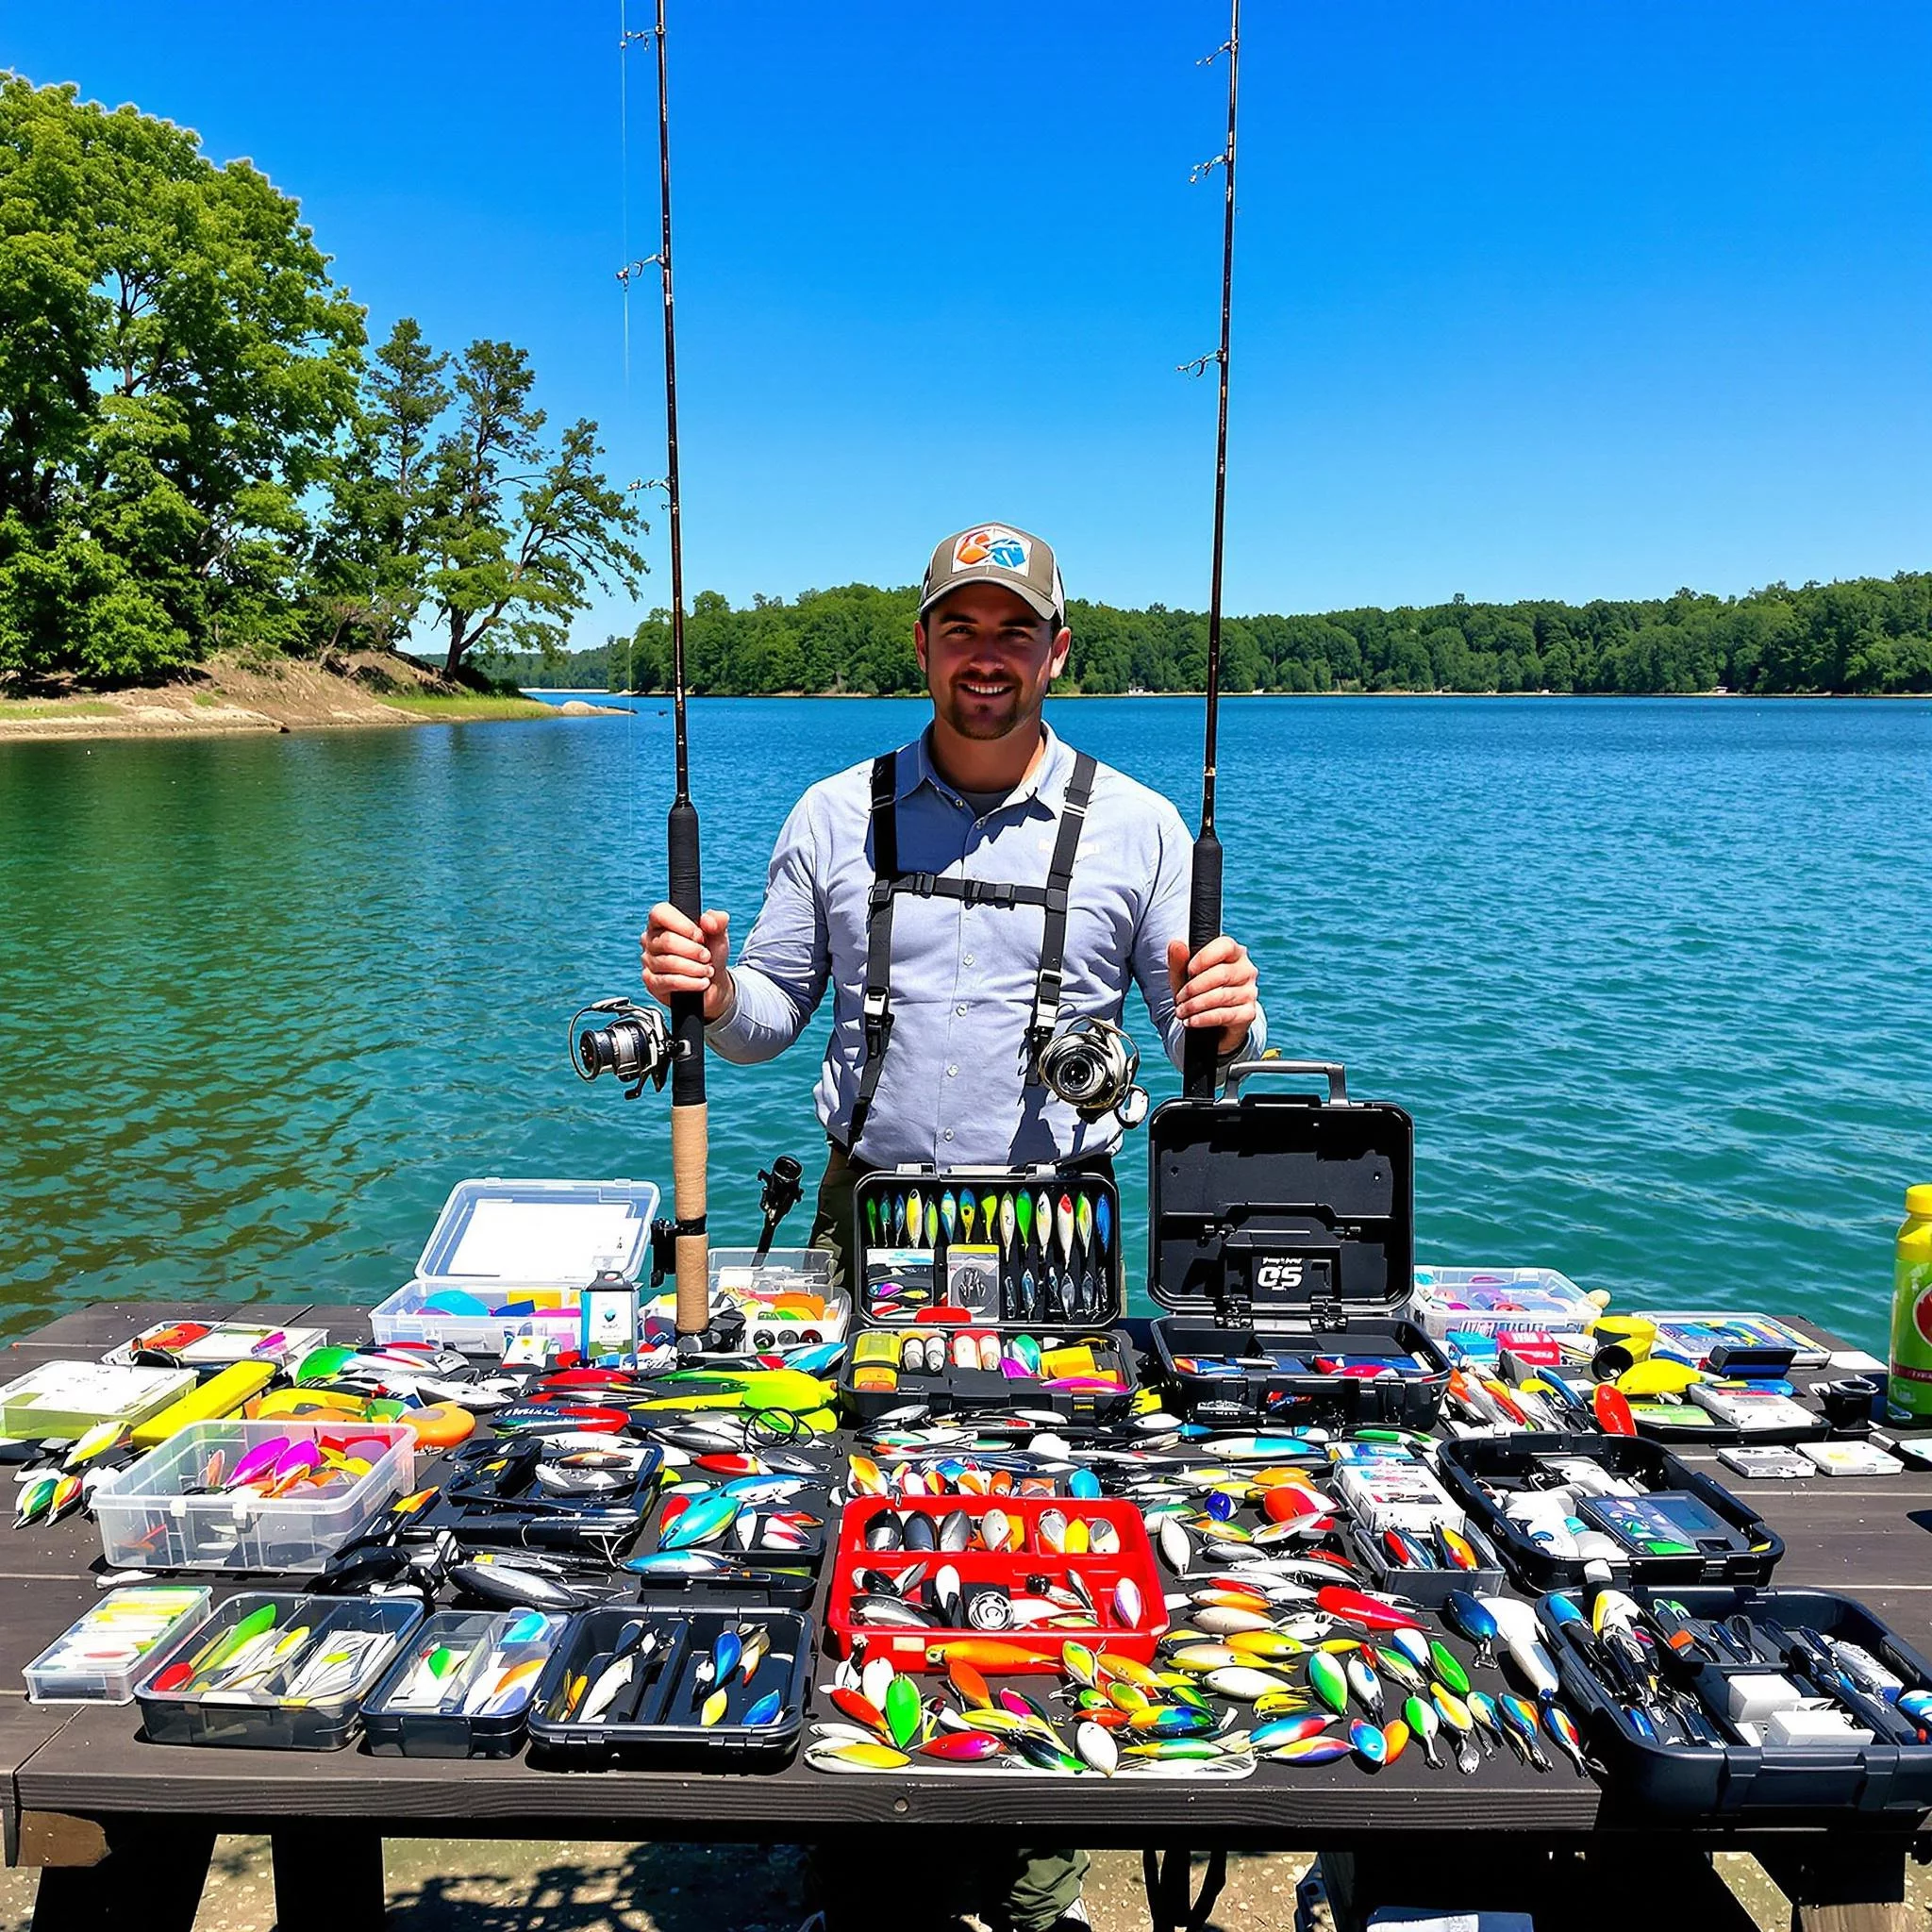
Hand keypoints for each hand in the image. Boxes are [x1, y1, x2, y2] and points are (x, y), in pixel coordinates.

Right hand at [642, 904, 732, 1022]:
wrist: (712, 982)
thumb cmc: (710, 953)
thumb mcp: (718, 934)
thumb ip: (718, 920)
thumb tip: (707, 921)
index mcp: (662, 921)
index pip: (660, 913)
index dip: (683, 925)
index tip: (701, 936)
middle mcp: (650, 939)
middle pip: (667, 941)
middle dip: (694, 950)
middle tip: (707, 957)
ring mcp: (648, 961)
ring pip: (669, 962)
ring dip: (695, 968)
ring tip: (708, 970)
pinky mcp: (651, 982)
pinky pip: (669, 981)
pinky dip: (690, 983)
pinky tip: (702, 982)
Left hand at [1166, 934, 1258, 1058]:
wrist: (1211, 1023)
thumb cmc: (1198, 990)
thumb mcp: (1184, 975)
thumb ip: (1179, 960)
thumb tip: (1176, 944)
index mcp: (1234, 953)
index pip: (1225, 946)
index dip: (1205, 957)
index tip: (1189, 970)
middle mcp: (1246, 970)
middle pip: (1221, 974)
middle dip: (1194, 987)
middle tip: (1179, 998)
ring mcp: (1249, 992)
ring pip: (1221, 996)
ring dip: (1195, 1005)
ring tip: (1180, 1011)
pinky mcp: (1248, 1013)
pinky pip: (1224, 1015)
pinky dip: (1203, 1018)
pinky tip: (1190, 1021)